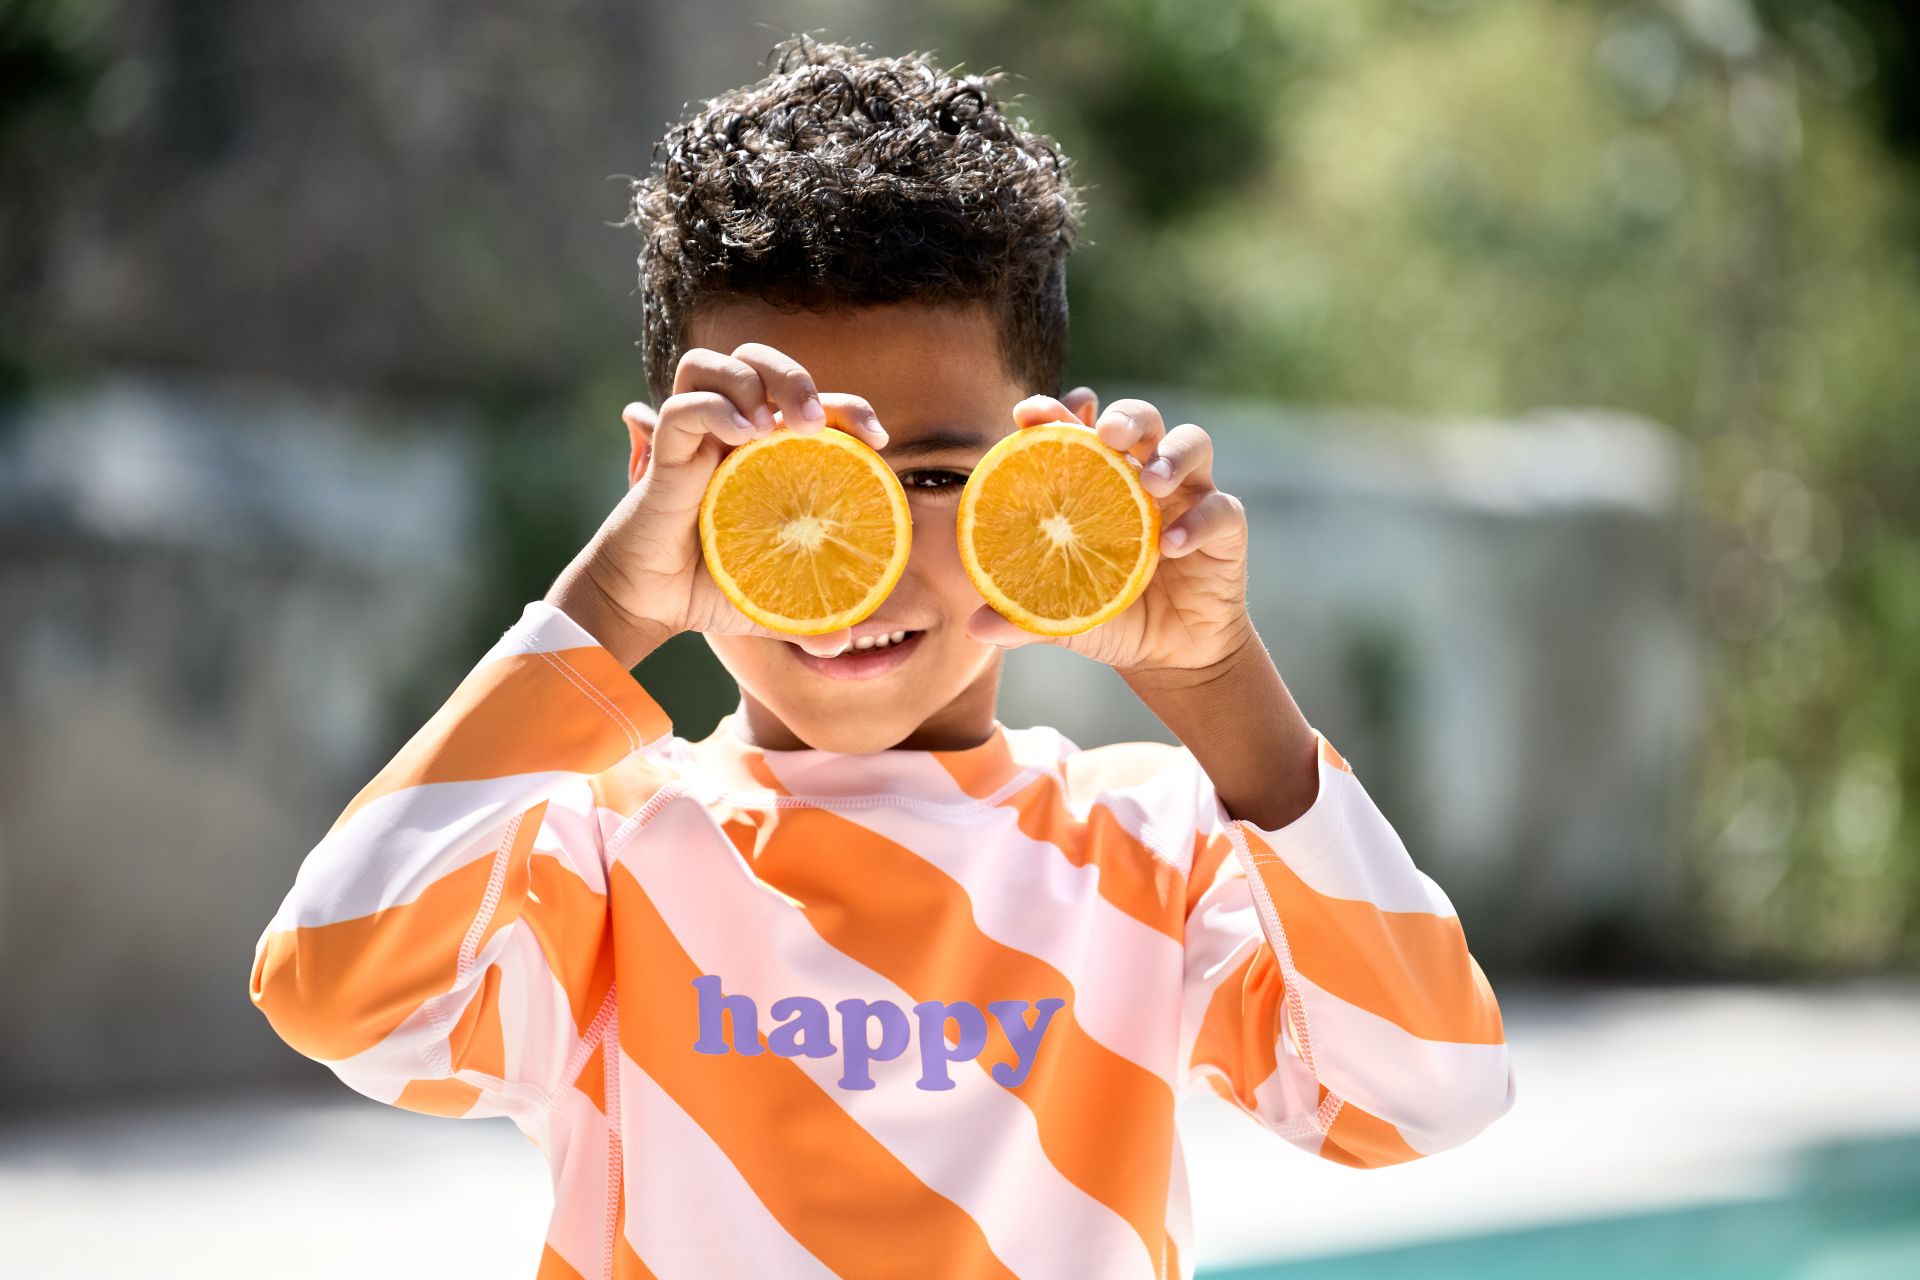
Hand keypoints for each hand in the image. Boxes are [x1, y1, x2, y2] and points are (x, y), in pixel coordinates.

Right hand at [546, 343, 889, 664]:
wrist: (647, 606)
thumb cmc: (708, 589)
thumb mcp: (772, 601)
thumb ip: (810, 616)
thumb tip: (844, 642)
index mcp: (763, 452)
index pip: (807, 400)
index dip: (848, 406)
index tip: (878, 440)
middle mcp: (727, 434)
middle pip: (756, 360)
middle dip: (793, 375)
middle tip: (815, 422)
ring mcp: (694, 440)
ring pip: (711, 365)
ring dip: (753, 382)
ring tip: (776, 426)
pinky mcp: (663, 456)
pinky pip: (681, 408)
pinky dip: (716, 409)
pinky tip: (744, 436)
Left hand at [965, 390, 1256, 676]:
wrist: (1169, 656)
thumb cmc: (1110, 616)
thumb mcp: (1062, 615)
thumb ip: (1023, 614)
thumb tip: (975, 626)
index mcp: (1100, 480)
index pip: (1080, 429)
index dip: (1057, 411)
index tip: (1030, 413)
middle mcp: (1144, 476)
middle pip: (1141, 420)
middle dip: (1126, 417)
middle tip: (1108, 436)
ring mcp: (1188, 495)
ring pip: (1191, 443)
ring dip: (1172, 455)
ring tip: (1151, 484)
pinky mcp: (1225, 527)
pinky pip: (1221, 510)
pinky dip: (1199, 522)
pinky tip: (1173, 547)